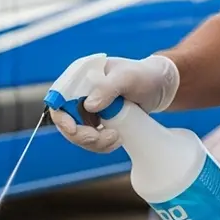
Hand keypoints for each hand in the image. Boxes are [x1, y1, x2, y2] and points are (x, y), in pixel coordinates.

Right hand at [49, 54, 179, 152]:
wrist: (160, 87)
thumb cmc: (144, 76)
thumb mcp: (128, 78)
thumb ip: (108, 88)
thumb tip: (88, 106)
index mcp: (81, 75)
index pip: (58, 96)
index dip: (60, 115)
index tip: (73, 129)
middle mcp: (80, 91)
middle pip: (64, 120)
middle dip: (80, 135)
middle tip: (100, 138)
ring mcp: (87, 107)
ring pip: (77, 133)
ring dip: (94, 142)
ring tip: (118, 138)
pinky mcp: (97, 121)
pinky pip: (91, 139)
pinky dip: (102, 144)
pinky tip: (119, 139)